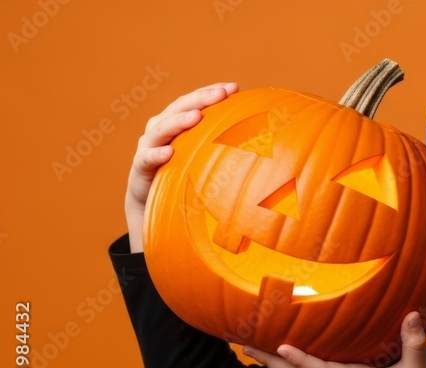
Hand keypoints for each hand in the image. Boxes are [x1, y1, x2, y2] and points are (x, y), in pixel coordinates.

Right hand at [124, 82, 238, 252]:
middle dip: (200, 99)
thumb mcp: (205, 159)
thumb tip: (269, 146)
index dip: (212, 92)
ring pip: (161, 128)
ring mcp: (148, 147)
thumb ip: (225, 148)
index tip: (235, 87)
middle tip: (221, 94)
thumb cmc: (185, 177)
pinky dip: (157, 154)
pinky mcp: (140, 168)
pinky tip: (170, 153)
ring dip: (179, 121)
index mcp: (177, 123)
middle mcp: (160, 129)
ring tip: (197, 117)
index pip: (195, 101)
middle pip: (179, 107)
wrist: (152, 205)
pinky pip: (147, 159)